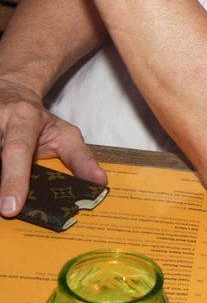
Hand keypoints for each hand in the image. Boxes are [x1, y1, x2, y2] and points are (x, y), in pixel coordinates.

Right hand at [0, 76, 105, 216]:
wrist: (9, 92)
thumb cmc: (36, 120)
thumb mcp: (64, 133)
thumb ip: (81, 158)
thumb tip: (100, 183)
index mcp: (23, 118)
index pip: (17, 150)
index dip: (13, 179)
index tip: (10, 208)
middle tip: (4, 210)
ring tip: (2, 196)